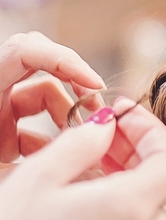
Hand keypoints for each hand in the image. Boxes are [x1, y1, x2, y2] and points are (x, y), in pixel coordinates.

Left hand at [0, 32, 104, 161]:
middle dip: (79, 87)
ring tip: (81, 153)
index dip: (66, 61)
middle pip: (46, 66)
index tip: (97, 87)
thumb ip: (53, 155)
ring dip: (71, 123)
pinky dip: (58, 145)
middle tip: (101, 114)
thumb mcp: (4, 169)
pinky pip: (39, 128)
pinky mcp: (4, 133)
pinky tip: (64, 165)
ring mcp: (0, 111)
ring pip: (48, 100)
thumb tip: (100, 145)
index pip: (26, 50)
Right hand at [0, 39, 165, 219]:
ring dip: (139, 176)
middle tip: (110, 133)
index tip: (125, 115)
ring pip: (158, 207)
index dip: (153, 131)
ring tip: (97, 158)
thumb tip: (108, 123)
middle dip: (146, 151)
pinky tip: (92, 190)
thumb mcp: (40, 175)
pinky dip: (129, 203)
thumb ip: (84, 141)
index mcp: (128, 210)